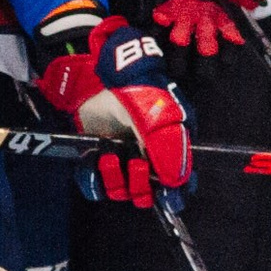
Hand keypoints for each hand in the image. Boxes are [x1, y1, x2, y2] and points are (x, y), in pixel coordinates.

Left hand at [36, 17, 191, 193]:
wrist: (99, 76)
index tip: (166, 195)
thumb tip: (176, 181)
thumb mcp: (158, 116)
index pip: (179, 182)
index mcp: (170, 147)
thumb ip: (168, 147)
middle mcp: (147, 158)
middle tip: (134, 162)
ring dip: (115, 179)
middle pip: (149, 193)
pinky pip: (96, 187)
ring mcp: (121, 161)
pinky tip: (92, 162)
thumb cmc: (136, 91)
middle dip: (141, 184)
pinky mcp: (97, 161)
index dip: (174, 194)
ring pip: (122, 192)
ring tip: (108, 154)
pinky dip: (93, 180)